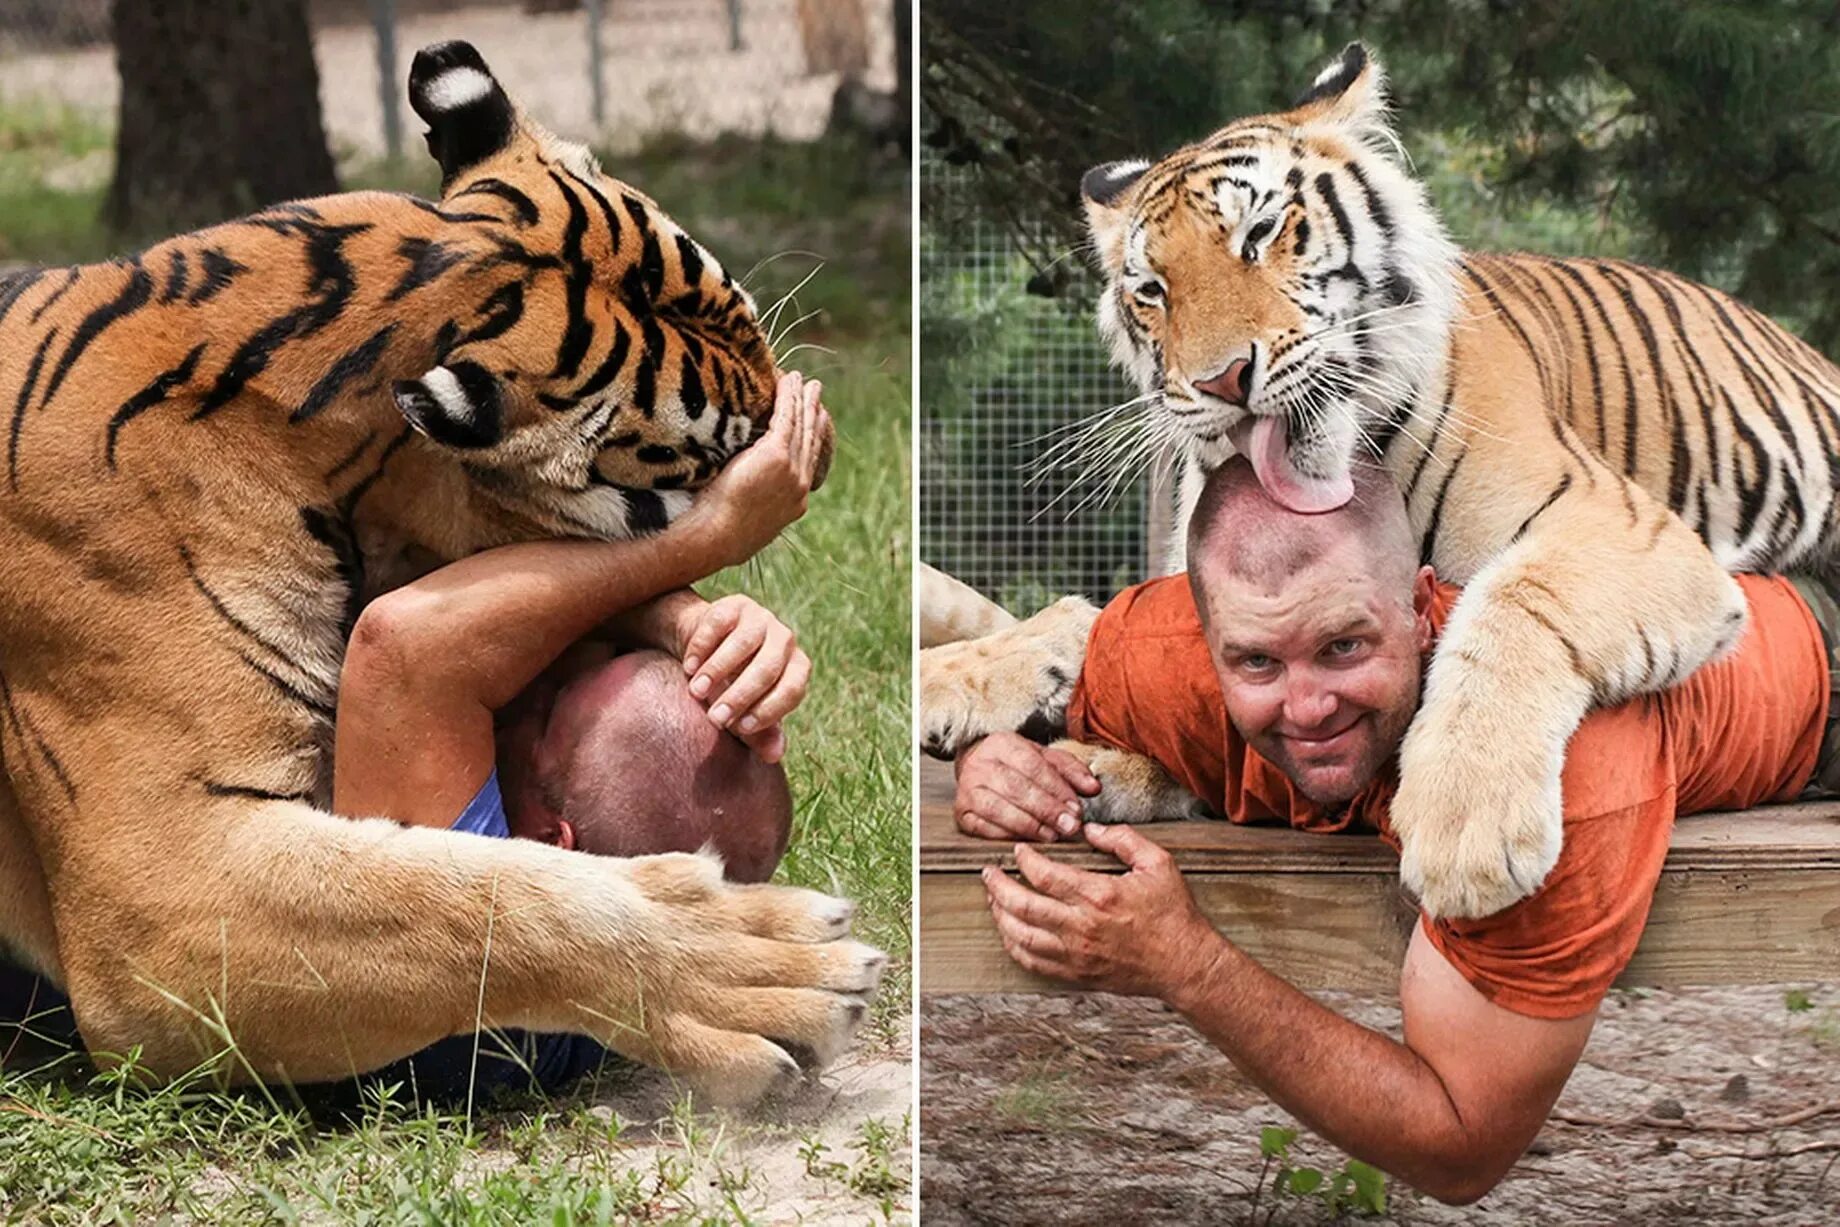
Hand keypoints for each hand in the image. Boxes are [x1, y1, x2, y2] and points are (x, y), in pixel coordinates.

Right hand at [676, 594, 809, 762]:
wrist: (703, 647)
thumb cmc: (731, 686)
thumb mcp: (746, 711)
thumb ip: (760, 733)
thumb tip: (774, 755)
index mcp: (797, 667)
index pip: (792, 690)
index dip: (768, 711)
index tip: (740, 728)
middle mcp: (785, 639)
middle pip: (768, 668)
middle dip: (740, 696)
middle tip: (715, 718)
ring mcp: (761, 618)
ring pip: (744, 644)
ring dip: (718, 670)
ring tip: (696, 692)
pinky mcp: (735, 604)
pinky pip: (718, 624)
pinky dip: (702, 647)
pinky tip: (689, 667)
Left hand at [683, 371, 830, 569]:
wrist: (718, 536)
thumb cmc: (720, 532)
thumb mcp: (746, 518)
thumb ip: (756, 501)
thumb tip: (744, 494)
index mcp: (795, 501)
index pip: (808, 460)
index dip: (813, 436)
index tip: (815, 419)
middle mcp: (800, 485)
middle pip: (810, 439)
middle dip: (814, 413)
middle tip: (817, 393)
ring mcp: (791, 470)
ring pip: (800, 426)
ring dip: (804, 399)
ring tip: (807, 381)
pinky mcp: (776, 456)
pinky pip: (786, 418)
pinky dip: (789, 397)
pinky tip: (790, 382)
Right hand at [953, 732, 1100, 841]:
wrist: (977, 766)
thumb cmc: (1015, 765)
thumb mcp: (1045, 759)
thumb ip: (1071, 771)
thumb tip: (1094, 788)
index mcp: (1002, 744)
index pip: (1033, 766)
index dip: (1057, 789)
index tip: (1077, 808)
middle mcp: (979, 764)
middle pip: (1016, 788)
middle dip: (1046, 810)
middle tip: (1069, 826)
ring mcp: (966, 789)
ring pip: (998, 809)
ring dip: (1029, 826)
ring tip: (1051, 836)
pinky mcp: (961, 812)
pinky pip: (984, 828)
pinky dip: (1007, 835)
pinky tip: (1027, 840)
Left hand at [982, 823, 1219, 998]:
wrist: (1185, 964)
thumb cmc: (1173, 914)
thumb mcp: (1158, 864)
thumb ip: (1123, 839)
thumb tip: (1089, 829)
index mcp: (1098, 895)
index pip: (1043, 874)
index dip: (1024, 858)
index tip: (1018, 850)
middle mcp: (1081, 926)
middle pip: (1021, 905)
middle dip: (997, 885)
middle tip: (989, 872)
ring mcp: (1076, 954)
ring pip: (1020, 936)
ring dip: (999, 915)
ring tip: (993, 899)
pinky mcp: (1077, 974)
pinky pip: (1032, 962)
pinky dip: (1013, 946)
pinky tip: (1009, 932)